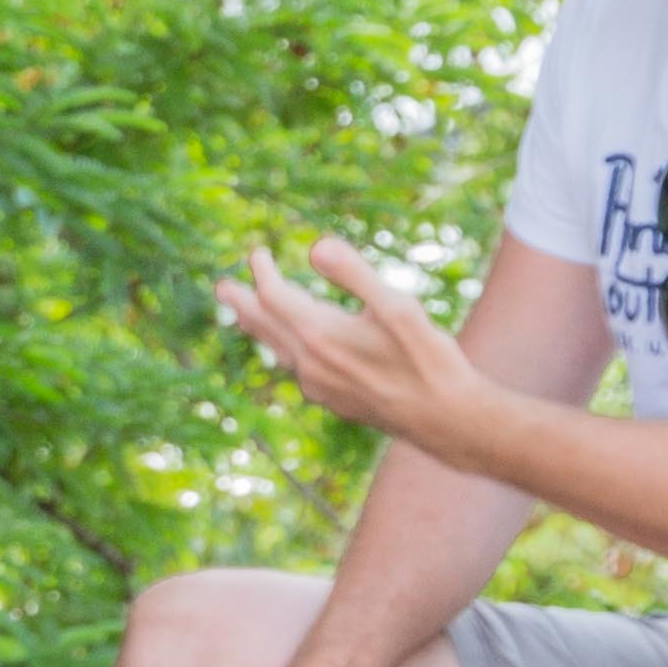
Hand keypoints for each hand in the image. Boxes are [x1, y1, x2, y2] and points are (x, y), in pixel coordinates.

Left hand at [216, 238, 485, 453]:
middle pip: (263, 325)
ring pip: (276, 349)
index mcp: (321, 335)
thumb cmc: (428, 359)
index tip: (257, 252)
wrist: (445, 420)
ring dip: (258, 327)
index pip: (273, 296)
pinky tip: (290, 349)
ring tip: (244, 313)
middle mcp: (310, 363)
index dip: (261, 272)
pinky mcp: (332, 400)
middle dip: (242, 301)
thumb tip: (316, 246)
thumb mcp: (398, 308)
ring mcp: (318, 386)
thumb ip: (355, 275)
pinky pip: (294, 368)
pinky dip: (282, 348)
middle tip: (222, 285)